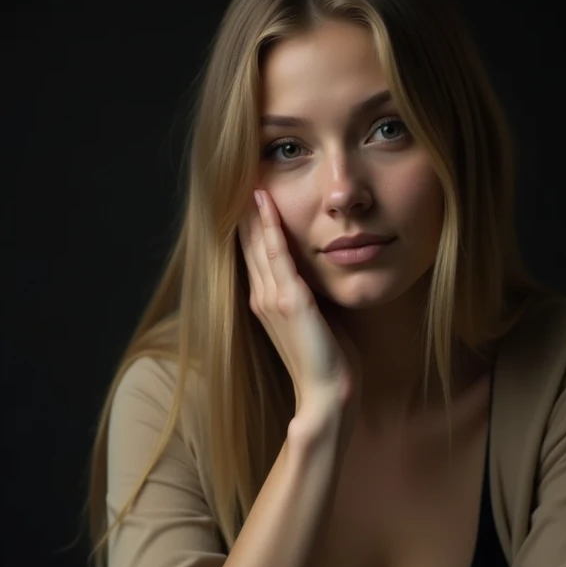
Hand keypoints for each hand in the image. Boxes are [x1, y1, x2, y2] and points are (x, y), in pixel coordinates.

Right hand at [237, 189, 361, 420]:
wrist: (327, 394)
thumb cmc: (327, 361)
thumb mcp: (314, 320)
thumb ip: (307, 295)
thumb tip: (314, 274)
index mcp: (265, 302)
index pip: (254, 253)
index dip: (250, 223)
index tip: (248, 192)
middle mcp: (262, 297)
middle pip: (248, 243)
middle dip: (245, 209)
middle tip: (239, 172)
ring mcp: (273, 299)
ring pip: (258, 243)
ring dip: (253, 209)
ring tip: (247, 175)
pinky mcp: (290, 301)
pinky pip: (277, 255)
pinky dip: (270, 227)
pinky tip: (265, 202)